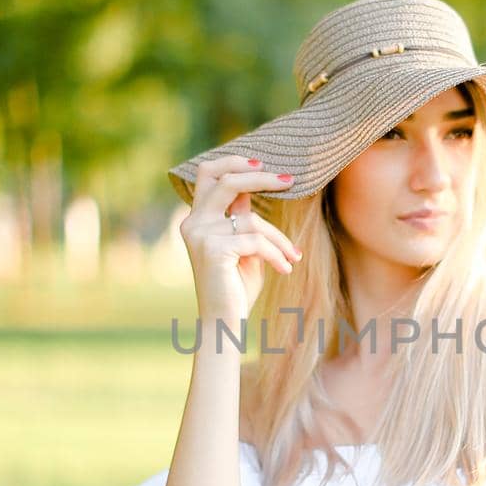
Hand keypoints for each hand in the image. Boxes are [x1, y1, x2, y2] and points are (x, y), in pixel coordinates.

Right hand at [179, 155, 301, 321]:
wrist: (224, 323)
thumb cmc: (236, 286)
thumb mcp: (243, 245)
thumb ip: (242, 217)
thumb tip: (255, 185)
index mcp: (196, 218)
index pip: (209, 173)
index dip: (234, 161)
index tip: (264, 165)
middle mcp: (192, 223)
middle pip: (227, 180)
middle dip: (261, 177)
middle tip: (290, 180)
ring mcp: (200, 236)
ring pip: (251, 219)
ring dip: (279, 238)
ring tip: (292, 256)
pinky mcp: (214, 251)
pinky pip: (256, 242)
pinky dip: (276, 254)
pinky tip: (286, 268)